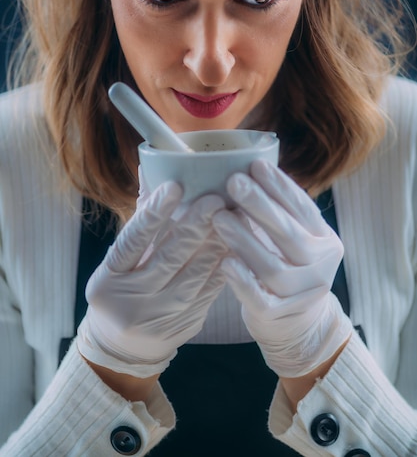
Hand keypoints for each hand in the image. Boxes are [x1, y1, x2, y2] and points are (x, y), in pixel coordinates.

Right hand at [77, 181, 225, 376]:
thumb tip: (152, 173)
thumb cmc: (119, 290)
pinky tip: (236, 245)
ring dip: (216, 245)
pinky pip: (209, 293)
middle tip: (215, 197)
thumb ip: (139, 220)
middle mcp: (131, 301)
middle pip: (167, 259)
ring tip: (232, 216)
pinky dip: (223, 266)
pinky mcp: (185, 326)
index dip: (153, 214)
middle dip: (194, 226)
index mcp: (108, 279)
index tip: (175, 186)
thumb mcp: (117, 260)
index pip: (131, 242)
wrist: (123, 349)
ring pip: (194, 277)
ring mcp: (159, 318)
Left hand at [213, 160, 351, 377]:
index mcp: (325, 239)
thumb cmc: (286, 265)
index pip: (303, 208)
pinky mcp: (282, 315)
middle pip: (289, 234)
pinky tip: (225, 262)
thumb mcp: (292, 237)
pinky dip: (243, 281)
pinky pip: (262, 299)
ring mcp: (304, 293)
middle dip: (260, 205)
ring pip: (274, 267)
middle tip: (234, 182)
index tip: (255, 164)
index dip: (279, 186)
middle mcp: (321, 266)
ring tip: (220, 218)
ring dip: (245, 240)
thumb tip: (247, 169)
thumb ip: (278, 211)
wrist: (298, 322)